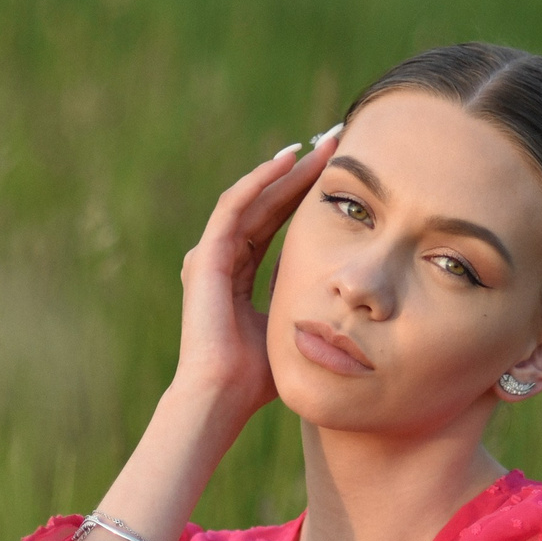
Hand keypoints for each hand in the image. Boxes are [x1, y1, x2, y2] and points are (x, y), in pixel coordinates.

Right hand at [172, 125, 341, 425]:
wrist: (223, 396)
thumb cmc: (254, 377)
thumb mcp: (289, 322)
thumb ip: (299, 294)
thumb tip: (328, 278)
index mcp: (238, 274)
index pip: (274, 222)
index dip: (301, 195)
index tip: (335, 173)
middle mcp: (221, 259)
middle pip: (264, 203)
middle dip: (298, 173)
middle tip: (332, 144)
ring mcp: (211, 256)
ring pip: (251, 198)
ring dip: (283, 170)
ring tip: (315, 146)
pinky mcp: (207, 256)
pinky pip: (234, 207)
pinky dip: (258, 182)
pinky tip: (285, 161)